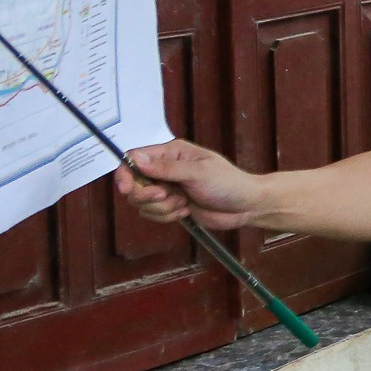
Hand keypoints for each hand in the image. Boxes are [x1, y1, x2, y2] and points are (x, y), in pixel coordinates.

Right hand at [114, 140, 266, 229]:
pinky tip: (186, 211)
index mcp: (171, 153)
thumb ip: (167, 168)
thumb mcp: (199, 173)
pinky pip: (153, 214)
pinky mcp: (170, 206)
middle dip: (147, 195)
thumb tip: (136, 159)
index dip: (125, 174)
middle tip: (167, 195)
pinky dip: (167, 216)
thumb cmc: (228, 183)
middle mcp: (165, 169)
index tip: (127, 189)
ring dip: (162, 207)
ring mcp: (167, 188)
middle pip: (133, 183)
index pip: (134, 159)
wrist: (246, 206)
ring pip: (142, 202)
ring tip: (184, 203)